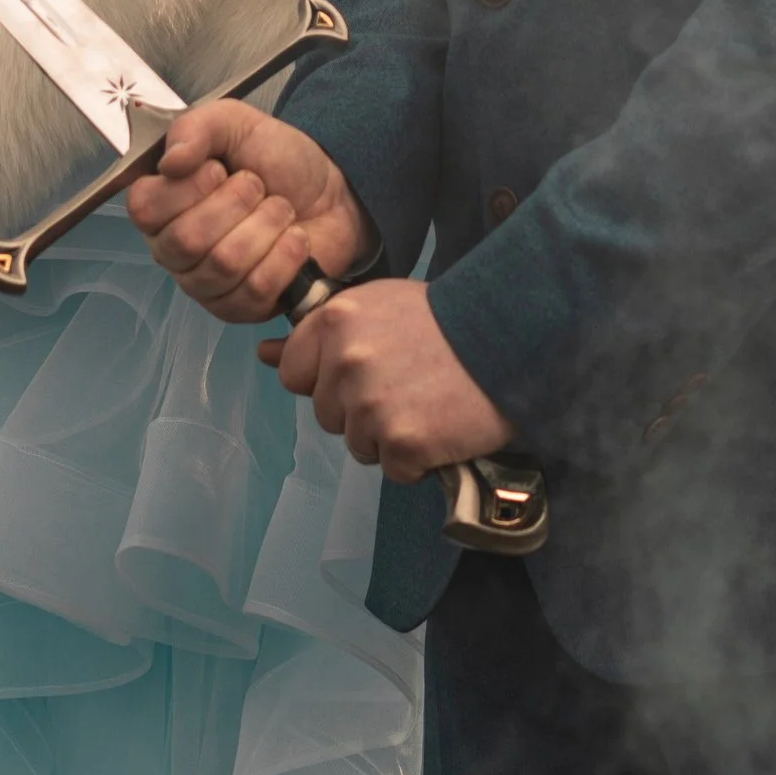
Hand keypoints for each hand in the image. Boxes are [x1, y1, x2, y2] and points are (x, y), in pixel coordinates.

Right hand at [126, 98, 373, 323]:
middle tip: (258, 186)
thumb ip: (195, 128)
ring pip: (224, 265)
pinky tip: (294, 239)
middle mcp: (172, 249)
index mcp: (160, 203)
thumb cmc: (275, 159)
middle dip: (237, 204)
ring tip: (280, 209)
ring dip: (266, 226)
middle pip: (186, 241)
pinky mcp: (239, 309)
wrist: (331, 192)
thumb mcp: (234, 123)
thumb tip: (170, 162)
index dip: (187, 189)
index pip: (144, 209)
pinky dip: (285, 256)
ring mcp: (204, 284)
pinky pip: (254, 291)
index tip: (219, 169)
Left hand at [259, 280, 513, 479]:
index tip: (361, 371)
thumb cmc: (447, 319)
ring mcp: (372, 406)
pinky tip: (442, 426)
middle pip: (327, 414)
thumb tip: (264, 354)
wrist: (511, 337)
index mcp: (334, 322)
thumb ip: (322, 332)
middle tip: (406, 385)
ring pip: (359, 445)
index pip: (293, 373)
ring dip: (389, 435)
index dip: (326, 378)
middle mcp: (345, 364)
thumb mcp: (378, 305)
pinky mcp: (404, 444)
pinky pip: (395, 469)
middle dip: (359, 409)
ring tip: (427, 403)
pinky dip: (419, 460)